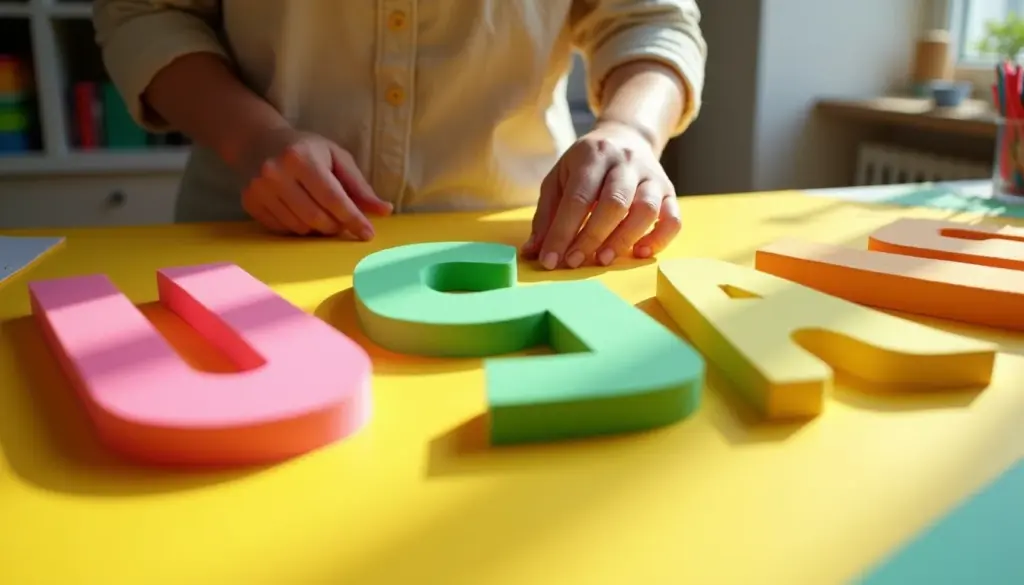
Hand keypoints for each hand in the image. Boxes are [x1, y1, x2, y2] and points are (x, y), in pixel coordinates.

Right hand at [241, 128, 392, 237]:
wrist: (257, 141)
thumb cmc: (305, 148)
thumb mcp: (335, 157)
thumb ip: (359, 186)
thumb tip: (385, 211)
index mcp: (302, 158)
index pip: (333, 198)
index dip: (353, 219)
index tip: (368, 234)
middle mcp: (276, 173)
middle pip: (316, 218)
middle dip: (336, 226)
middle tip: (343, 221)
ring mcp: (259, 190)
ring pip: (300, 228)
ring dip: (317, 228)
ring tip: (322, 213)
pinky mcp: (250, 202)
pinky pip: (282, 230)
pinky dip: (298, 228)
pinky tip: (301, 213)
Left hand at [523, 121, 680, 269]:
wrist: (625, 137)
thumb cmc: (586, 165)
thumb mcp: (559, 179)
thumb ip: (547, 215)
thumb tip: (533, 252)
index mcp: (592, 155)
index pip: (577, 198)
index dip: (562, 232)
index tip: (550, 259)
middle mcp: (625, 162)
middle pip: (614, 203)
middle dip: (591, 237)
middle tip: (574, 262)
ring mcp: (651, 176)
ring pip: (645, 209)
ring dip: (624, 239)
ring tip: (603, 259)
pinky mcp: (669, 191)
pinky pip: (673, 218)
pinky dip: (660, 239)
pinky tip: (640, 252)